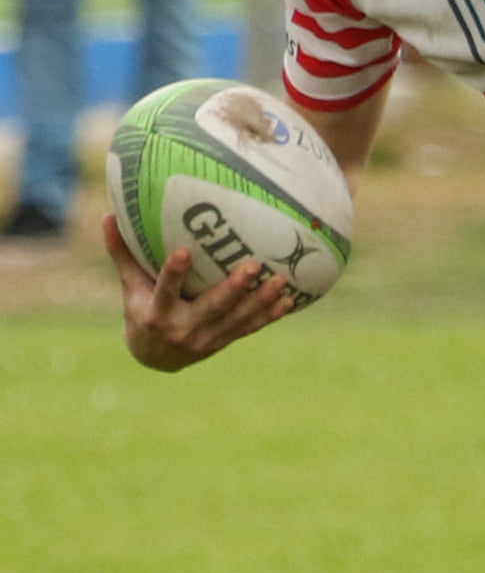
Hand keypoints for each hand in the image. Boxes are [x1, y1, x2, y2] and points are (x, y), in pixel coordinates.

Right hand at [104, 214, 292, 371]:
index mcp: (157, 313)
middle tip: (252, 266)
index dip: (174, 273)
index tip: (183, 252)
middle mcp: (183, 328)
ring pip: (237, 319)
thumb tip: (107, 215)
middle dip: (233, 289)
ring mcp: (206, 338)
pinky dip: (269, 316)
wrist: (155, 358)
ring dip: (260, 301)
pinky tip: (289, 300)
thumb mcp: (130, 286)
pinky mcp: (223, 342)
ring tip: (280, 280)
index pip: (165, 290)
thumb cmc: (141, 311)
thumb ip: (123, 254)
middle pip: (212, 308)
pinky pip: (249, 328)